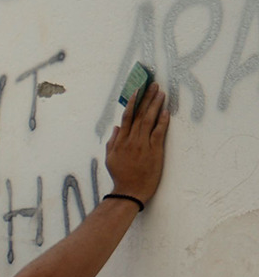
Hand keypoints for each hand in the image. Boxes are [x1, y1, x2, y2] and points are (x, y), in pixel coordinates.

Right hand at [105, 82, 168, 204]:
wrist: (130, 191)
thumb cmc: (121, 176)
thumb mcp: (110, 159)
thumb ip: (112, 142)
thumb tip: (116, 128)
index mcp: (120, 141)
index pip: (127, 117)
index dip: (133, 102)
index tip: (138, 90)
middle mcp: (131, 140)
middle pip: (139, 114)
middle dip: (147, 98)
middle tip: (153, 85)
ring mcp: (142, 145)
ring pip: (148, 120)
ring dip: (155, 105)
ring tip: (161, 93)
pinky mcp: (154, 151)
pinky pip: (158, 132)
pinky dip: (162, 121)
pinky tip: (166, 111)